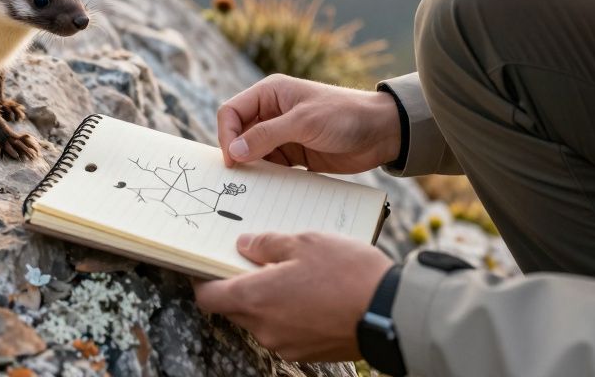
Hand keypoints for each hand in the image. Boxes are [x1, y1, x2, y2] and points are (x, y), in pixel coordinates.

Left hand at [192, 231, 392, 362]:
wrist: (392, 313)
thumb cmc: (348, 273)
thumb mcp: (305, 242)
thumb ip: (268, 244)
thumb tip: (245, 246)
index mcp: (255, 299)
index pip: (208, 298)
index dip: (203, 279)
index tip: (207, 263)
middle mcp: (265, 328)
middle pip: (234, 308)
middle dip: (240, 285)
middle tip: (257, 261)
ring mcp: (286, 344)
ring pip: (262, 320)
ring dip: (268, 299)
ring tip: (292, 273)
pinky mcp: (308, 353)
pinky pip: (285, 330)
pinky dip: (289, 313)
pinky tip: (310, 293)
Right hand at [217, 74, 400, 172]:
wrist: (383, 132)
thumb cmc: (345, 115)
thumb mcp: (304, 122)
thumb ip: (267, 136)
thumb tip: (233, 151)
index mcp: (270, 94)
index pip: (232, 112)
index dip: (227, 135)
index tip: (233, 160)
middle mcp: (272, 112)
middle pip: (239, 133)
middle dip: (236, 153)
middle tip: (238, 178)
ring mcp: (283, 134)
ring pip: (253, 152)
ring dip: (252, 168)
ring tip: (253, 187)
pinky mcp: (295, 154)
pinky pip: (272, 167)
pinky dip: (268, 177)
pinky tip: (271, 189)